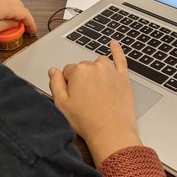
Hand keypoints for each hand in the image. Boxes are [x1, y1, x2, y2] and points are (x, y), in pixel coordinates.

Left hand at [0, 0, 36, 37]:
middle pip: (19, 6)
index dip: (31, 23)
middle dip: (23, 18)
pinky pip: (1, 3)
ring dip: (14, 14)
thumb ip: (8, 25)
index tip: (33, 31)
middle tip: (24, 30)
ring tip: (12, 27)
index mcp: (6, 5)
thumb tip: (15, 24)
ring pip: (10, 4)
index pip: (25, 13)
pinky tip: (0, 20)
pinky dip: (5, 11)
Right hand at [48, 40, 140, 166]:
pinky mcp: (123, 78)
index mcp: (78, 72)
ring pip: (99, 64)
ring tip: (95, 89)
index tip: (72, 97)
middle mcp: (95, 67)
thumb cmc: (87, 121)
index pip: (67, 71)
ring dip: (95, 71)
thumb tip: (53, 71)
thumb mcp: (61, 104)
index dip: (68, 85)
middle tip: (84, 99)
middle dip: (82, 79)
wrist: (112, 132)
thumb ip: (55, 84)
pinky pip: (120, 59)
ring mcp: (111, 71)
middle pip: (83, 68)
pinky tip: (114, 44)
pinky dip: (117, 50)